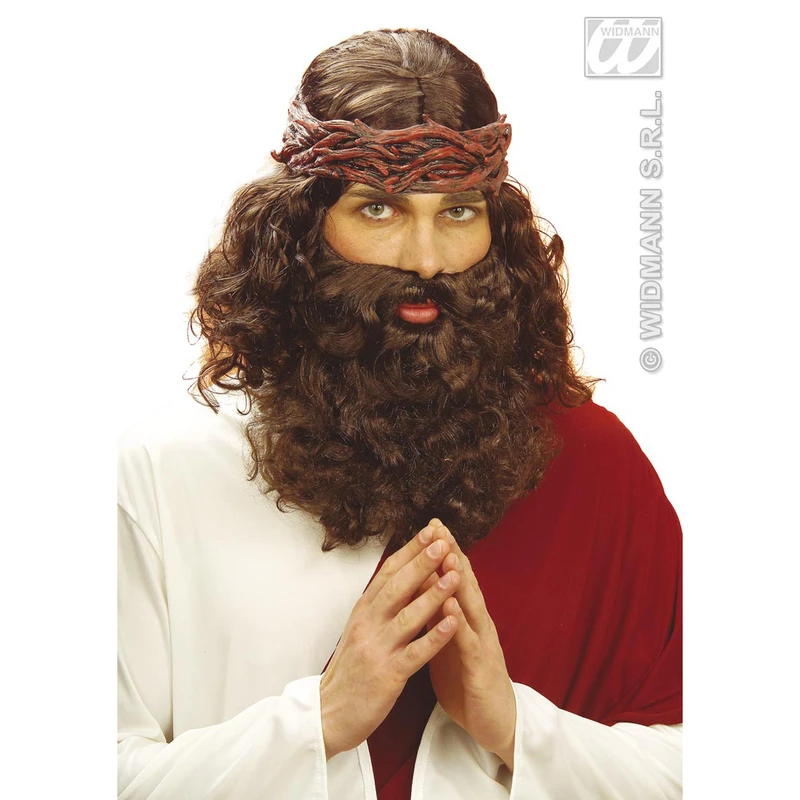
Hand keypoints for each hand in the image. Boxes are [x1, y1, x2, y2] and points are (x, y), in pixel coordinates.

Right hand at [319, 519, 462, 758]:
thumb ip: (379, 604)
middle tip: (441, 540)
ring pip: (408, 616)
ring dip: (433, 594)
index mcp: (363, 611)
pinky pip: (416, 653)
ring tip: (455, 574)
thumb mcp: (360, 629)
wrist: (328, 714)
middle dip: (421, 563)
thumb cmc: (350, 670)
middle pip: (397, 587)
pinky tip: (454, 623)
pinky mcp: (388, 675)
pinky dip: (435, 636)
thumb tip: (402, 573)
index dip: (409, 551)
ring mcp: (377, 649)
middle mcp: (368, 624)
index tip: (429, 531)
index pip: (387, 573)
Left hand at [420, 520, 516, 770]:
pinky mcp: (481, 668)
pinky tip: (449, 606)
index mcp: (466, 616)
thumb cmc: (467, 680)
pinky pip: (468, 643)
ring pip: (469, 605)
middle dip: (451, 552)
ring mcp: (482, 643)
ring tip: (446, 553)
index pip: (454, 577)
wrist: (495, 723)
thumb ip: (437, 615)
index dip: (443, 551)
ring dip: (458, 579)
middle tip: (438, 525)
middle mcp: (477, 623)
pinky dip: (458, 623)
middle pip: (464, 581)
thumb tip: (419, 588)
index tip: (429, 525)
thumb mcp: (447, 641)